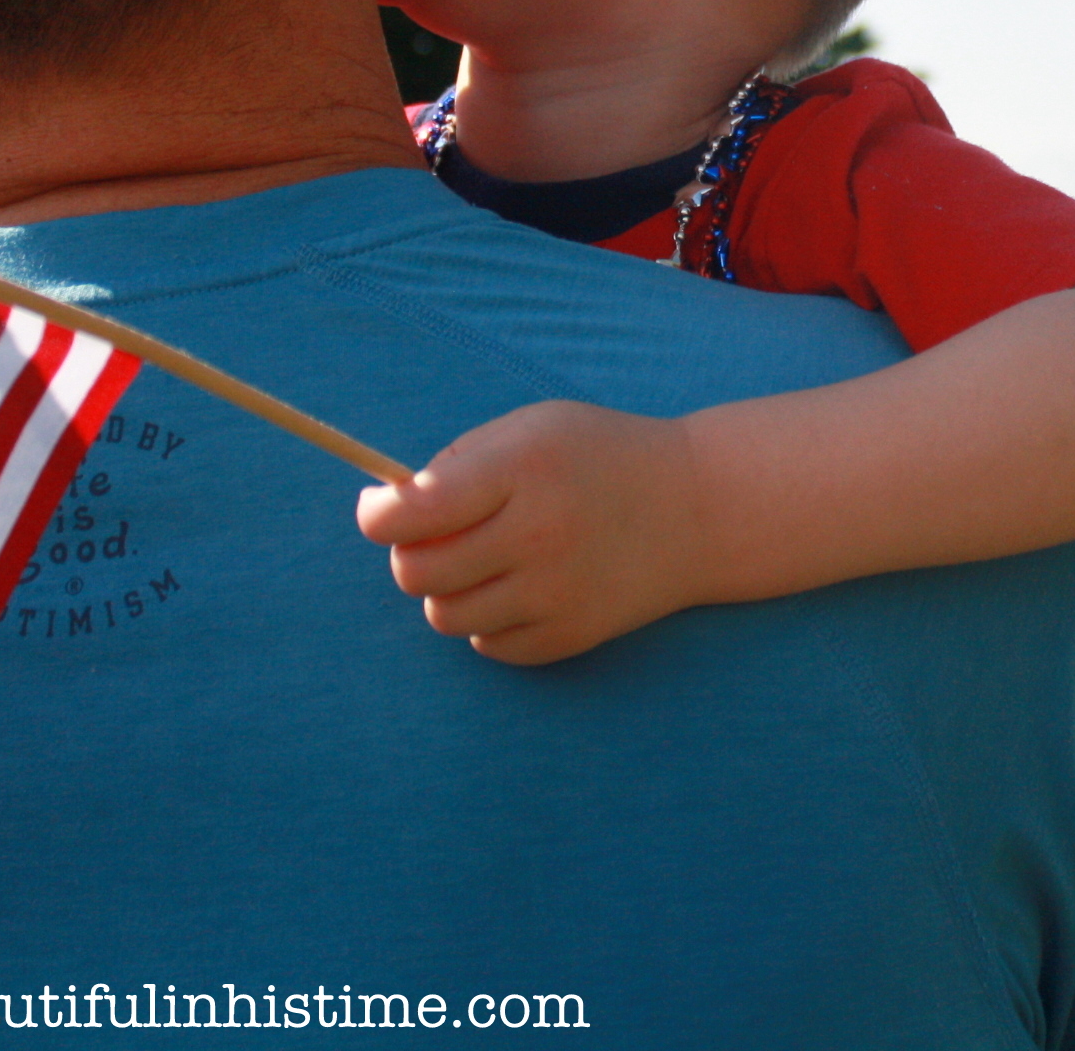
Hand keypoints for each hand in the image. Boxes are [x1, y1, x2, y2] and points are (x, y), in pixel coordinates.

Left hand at [354, 400, 710, 664]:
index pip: (412, 512)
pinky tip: (521, 586)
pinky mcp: (571, 636)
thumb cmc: (596, 458)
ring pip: (445, 615)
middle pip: (417, 572)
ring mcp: (557, 593)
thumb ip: (456, 466)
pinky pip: (488, 646)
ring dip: (448, 589)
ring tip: (484, 558)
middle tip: (435, 535)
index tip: (379, 509)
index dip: (377, 514)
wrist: (697, 508)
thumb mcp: (530, 430)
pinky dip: (489, 621)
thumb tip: (385, 513)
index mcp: (523, 471)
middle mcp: (540, 535)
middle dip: (410, 553)